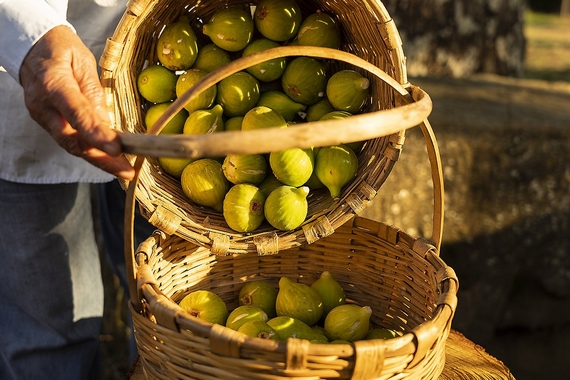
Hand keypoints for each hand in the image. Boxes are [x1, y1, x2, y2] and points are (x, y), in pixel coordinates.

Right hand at [19, 25, 134, 179]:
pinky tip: (109, 159)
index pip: (78, 114)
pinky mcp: (46, 123)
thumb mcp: (83, 62)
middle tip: (126, 171)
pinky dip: (89, 151)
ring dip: (98, 160)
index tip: (117, 149)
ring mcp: (41, 117)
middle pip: (72, 140)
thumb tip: (107, 123)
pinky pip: (69, 140)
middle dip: (101, 159)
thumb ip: (94, 92)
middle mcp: (43, 105)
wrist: (31, 47)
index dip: (97, 134)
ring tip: (123, 169)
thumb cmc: (60, 50)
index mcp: (53, 84)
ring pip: (71, 145)